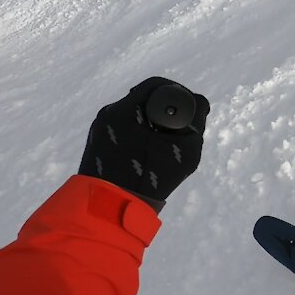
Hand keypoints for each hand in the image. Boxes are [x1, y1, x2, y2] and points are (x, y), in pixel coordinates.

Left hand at [78, 77, 209, 210]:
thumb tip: (199, 102)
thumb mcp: (185, 149)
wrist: (111, 208)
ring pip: (131, 114)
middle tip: (180, 125)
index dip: (178, 92)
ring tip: (164, 141)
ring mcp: (99, 129)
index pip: (156, 85)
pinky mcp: (96, 143)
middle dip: (164, 108)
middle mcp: (108, 114)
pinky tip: (148, 150)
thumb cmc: (152, 178)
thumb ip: (196, 121)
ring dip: (149, 121)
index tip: (189, 107)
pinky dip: (137, 132)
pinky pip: (121, 128)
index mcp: (125, 110)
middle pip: (143, 98)